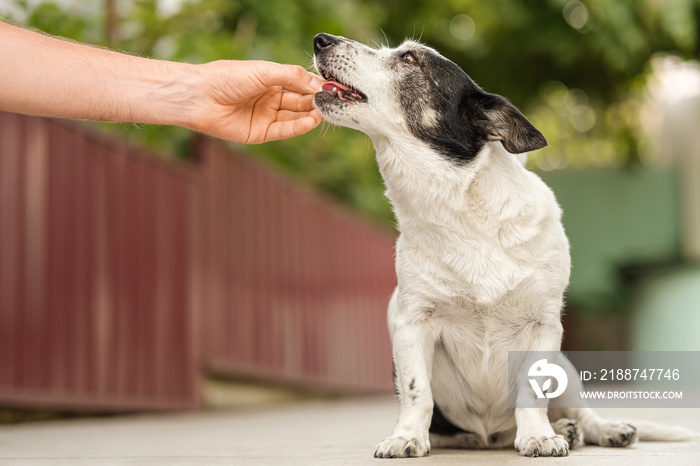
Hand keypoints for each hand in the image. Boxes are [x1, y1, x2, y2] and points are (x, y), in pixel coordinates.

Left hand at [190, 60, 324, 143]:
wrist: (201, 96)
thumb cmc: (227, 77)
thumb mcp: (264, 71)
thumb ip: (292, 76)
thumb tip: (318, 84)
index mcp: (271, 80)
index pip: (300, 84)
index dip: (315, 86)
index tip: (332, 87)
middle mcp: (270, 99)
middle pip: (300, 101)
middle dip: (315, 101)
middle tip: (332, 100)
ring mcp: (266, 116)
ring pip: (294, 117)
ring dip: (310, 114)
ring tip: (325, 111)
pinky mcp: (260, 133)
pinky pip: (284, 131)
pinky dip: (298, 127)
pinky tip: (311, 121)